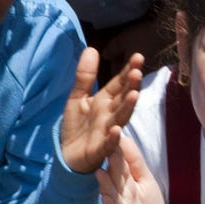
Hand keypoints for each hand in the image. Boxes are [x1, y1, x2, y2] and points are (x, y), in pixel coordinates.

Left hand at [63, 49, 142, 174]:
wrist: (66, 154)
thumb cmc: (77, 126)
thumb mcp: (77, 97)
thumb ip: (85, 76)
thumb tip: (92, 48)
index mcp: (105, 101)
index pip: (119, 84)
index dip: (128, 71)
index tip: (138, 57)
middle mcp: (110, 115)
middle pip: (123, 99)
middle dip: (131, 86)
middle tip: (137, 72)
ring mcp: (107, 132)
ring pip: (120, 119)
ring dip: (128, 108)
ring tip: (134, 95)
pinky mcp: (99, 150)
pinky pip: (108, 144)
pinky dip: (113, 139)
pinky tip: (116, 130)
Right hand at [97, 133, 167, 203]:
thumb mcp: (145, 180)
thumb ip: (135, 161)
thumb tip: (125, 137)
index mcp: (125, 180)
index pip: (119, 162)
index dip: (116, 149)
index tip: (111, 131)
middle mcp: (118, 192)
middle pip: (114, 176)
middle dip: (110, 164)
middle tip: (104, 148)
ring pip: (110, 195)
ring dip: (105, 185)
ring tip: (100, 173)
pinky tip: (107, 200)